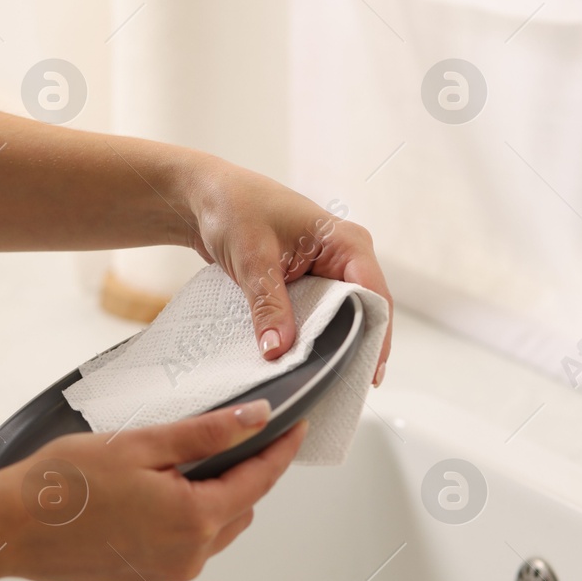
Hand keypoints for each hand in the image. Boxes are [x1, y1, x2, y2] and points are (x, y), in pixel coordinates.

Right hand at [0, 401, 304, 580]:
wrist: (8, 527)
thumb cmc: (65, 483)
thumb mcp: (141, 444)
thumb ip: (206, 434)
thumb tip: (256, 419)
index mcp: (194, 521)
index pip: (258, 481)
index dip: (279, 450)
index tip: (293, 427)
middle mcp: (187, 559)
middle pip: (237, 509)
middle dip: (238, 473)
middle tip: (220, 436)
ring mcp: (164, 577)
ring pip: (210, 532)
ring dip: (207, 501)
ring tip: (171, 466)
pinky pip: (178, 551)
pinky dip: (177, 525)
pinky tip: (143, 501)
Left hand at [182, 157, 393, 384]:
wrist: (206, 196)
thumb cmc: (234, 208)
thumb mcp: (253, 259)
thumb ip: (269, 306)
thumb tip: (279, 351)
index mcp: (347, 241)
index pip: (374, 295)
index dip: (375, 335)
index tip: (366, 373)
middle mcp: (345, 256)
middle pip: (364, 311)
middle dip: (354, 346)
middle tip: (342, 384)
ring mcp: (328, 269)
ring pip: (342, 316)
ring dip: (330, 343)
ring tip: (325, 379)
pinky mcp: (309, 281)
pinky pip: (319, 314)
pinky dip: (311, 334)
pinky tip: (303, 360)